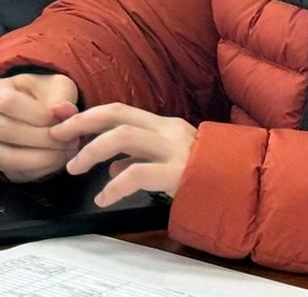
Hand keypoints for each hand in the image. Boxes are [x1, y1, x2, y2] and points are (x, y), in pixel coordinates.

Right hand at [0, 73, 81, 181]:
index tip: (63, 119)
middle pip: (8, 132)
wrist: (32, 112)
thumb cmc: (42, 96)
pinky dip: (42, 169)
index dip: (39, 114)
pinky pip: (18, 173)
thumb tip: (65, 111)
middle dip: (45, 139)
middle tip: (71, 139)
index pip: (9, 103)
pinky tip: (59, 159)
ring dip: (44, 157)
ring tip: (67, 150)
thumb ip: (61, 97)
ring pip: (9, 158)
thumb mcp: (54, 86)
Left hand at [56, 103, 197, 204]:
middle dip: (82, 122)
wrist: (250, 192)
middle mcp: (169, 130)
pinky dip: (114, 185)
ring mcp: (176, 149)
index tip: (61, 122)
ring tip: (74, 168)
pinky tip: (103, 197)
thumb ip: (141, 159)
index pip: (119, 110)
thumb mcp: (171, 163)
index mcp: (165, 125)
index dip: (88, 114)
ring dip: (92, 150)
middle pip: (117, 113)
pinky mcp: (180, 173)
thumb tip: (111, 164)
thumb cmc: (210, 179)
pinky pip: (138, 174)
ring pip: (124, 136)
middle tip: (58, 135)